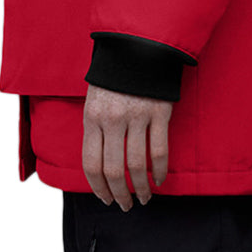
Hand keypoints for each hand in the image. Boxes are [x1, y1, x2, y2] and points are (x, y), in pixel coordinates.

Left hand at [82, 85, 172, 208]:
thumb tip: (100, 164)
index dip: (98, 187)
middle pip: (114, 170)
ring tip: (144, 198)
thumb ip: (96, 129)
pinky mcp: (159, 113)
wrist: (137, 46)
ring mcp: (137, 116)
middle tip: (125, 206)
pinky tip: (159, 180)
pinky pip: (159, 151)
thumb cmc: (115, 78)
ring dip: (141, 188)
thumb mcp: (94, 100)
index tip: (105, 199)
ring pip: (137, 165)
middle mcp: (112, 119)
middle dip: (119, 194)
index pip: (91, 163)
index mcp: (92, 117)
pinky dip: (160, 171)